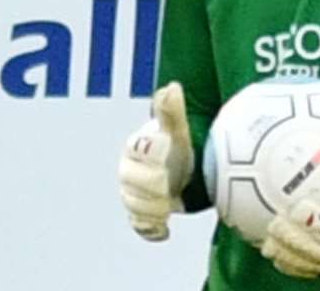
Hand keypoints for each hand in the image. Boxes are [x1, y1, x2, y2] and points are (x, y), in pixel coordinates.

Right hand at [118, 82, 193, 240]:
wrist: (191, 167)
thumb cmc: (181, 144)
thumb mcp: (179, 127)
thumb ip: (172, 111)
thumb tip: (171, 88)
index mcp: (133, 150)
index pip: (133, 162)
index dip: (150, 166)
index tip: (166, 166)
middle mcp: (128, 173)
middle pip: (132, 190)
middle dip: (153, 190)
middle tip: (171, 186)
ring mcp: (133, 194)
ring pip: (136, 209)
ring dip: (154, 210)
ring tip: (171, 203)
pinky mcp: (142, 214)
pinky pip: (140, 227)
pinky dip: (152, 230)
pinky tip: (165, 231)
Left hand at [261, 175, 319, 277]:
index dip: (313, 219)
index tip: (295, 206)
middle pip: (319, 250)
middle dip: (293, 239)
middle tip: (274, 224)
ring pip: (314, 264)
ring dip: (289, 255)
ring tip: (268, 246)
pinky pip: (316, 271)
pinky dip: (296, 267)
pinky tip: (279, 260)